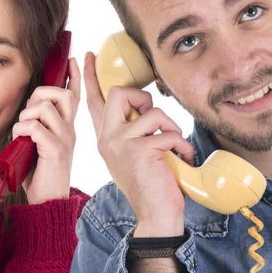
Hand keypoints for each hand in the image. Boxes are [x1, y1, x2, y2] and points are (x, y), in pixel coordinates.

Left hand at [12, 57, 80, 203]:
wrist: (47, 201)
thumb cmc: (40, 174)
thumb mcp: (38, 145)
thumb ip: (36, 126)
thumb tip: (26, 110)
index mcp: (66, 127)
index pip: (75, 96)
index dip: (75, 76)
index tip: (72, 59)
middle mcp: (69, 130)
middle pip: (62, 94)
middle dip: (41, 94)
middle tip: (29, 111)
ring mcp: (65, 139)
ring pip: (45, 107)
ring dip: (26, 115)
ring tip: (23, 131)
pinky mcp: (55, 149)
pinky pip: (34, 127)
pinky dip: (21, 130)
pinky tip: (21, 143)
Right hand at [84, 52, 193, 236]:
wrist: (156, 216)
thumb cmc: (151, 185)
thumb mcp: (136, 155)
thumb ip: (134, 132)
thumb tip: (146, 110)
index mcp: (105, 138)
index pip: (94, 102)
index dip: (92, 77)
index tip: (89, 56)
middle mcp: (107, 139)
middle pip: (119, 93)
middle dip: (144, 99)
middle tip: (156, 121)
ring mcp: (120, 144)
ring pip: (152, 112)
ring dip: (172, 128)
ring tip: (175, 147)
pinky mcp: (138, 151)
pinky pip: (167, 133)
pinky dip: (182, 145)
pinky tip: (182, 158)